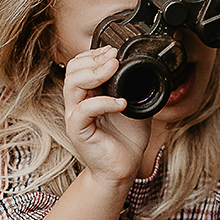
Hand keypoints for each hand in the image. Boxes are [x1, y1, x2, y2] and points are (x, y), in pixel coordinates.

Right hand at [61, 46, 148, 184]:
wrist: (122, 168)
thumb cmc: (126, 140)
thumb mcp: (136, 106)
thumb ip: (136, 88)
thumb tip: (147, 72)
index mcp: (88, 94)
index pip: (80, 65)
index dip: (95, 54)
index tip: (114, 51)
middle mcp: (78, 102)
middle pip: (73, 69)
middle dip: (94, 59)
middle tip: (114, 58)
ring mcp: (75, 116)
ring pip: (72, 84)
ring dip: (94, 73)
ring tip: (114, 69)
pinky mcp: (78, 130)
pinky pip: (84, 109)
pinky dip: (103, 102)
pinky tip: (121, 103)